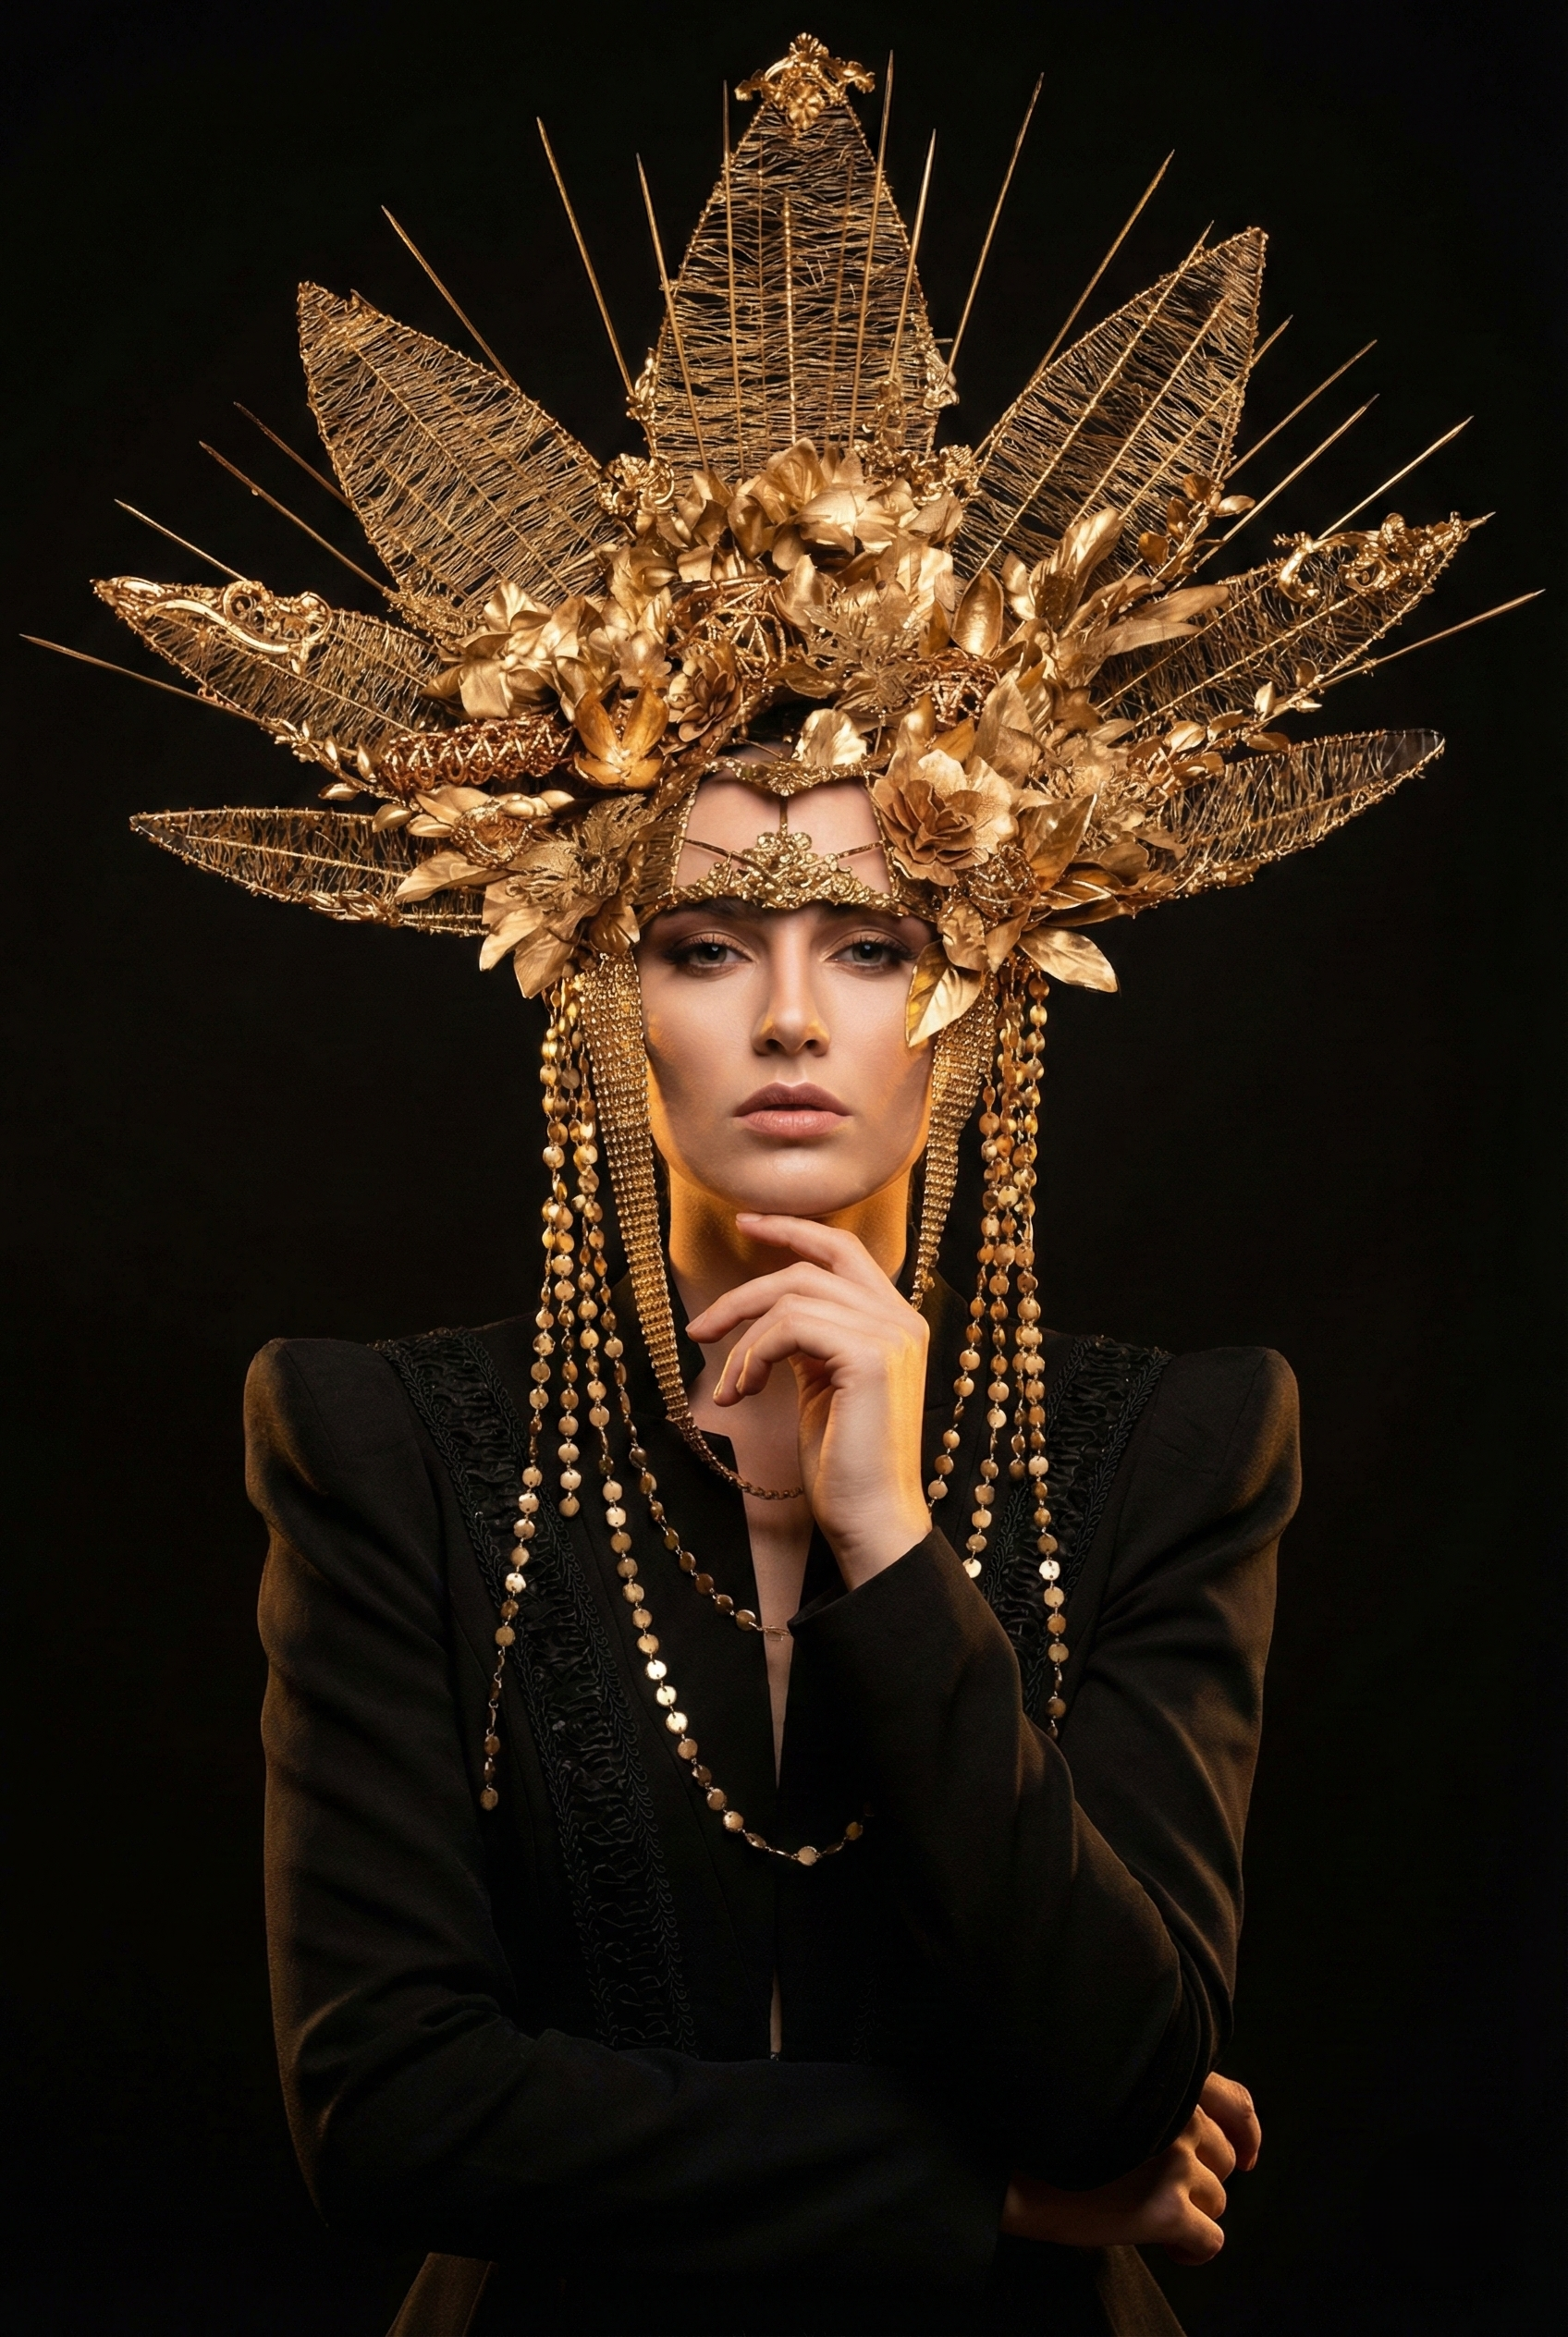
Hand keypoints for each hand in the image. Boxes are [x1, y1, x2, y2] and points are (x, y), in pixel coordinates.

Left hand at [683, 1214, 929, 1582]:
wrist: (870, 1517)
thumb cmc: (843, 1461)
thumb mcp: (823, 1384)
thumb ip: (810, 1340)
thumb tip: (767, 1315)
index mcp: (896, 1320)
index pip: (843, 1249)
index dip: (792, 1229)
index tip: (745, 1224)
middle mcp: (902, 1318)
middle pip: (810, 1267)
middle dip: (745, 1291)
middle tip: (699, 1326)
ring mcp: (891, 1334)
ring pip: (792, 1298)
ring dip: (744, 1343)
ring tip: (732, 1389)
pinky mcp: (870, 1357)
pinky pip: (790, 1326)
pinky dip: (754, 1355)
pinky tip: (745, 1392)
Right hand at [1000, 2074, 1260, 2262]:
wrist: (1014, 2159)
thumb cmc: (1056, 2121)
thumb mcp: (1116, 2086)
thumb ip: (1159, 2094)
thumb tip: (1199, 2131)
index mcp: (1170, 2078)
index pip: (1237, 2103)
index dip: (1246, 2135)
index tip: (1245, 2156)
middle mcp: (1181, 2114)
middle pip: (1226, 2159)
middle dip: (1201, 2179)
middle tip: (1161, 2189)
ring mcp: (1176, 2161)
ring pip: (1218, 2200)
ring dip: (1193, 2213)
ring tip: (1152, 2216)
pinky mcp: (1167, 2209)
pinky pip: (1211, 2241)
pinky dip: (1193, 2250)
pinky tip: (1166, 2247)